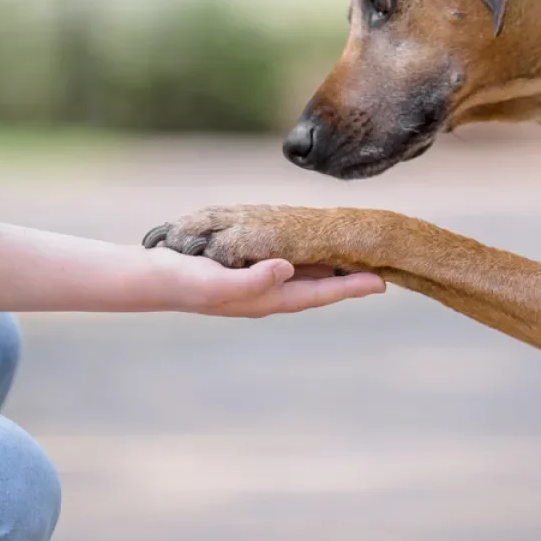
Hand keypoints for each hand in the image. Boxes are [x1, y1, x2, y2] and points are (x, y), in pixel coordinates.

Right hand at [143, 248, 384, 317]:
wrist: (154, 277)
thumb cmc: (183, 281)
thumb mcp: (216, 281)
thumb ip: (251, 278)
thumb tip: (285, 268)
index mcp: (267, 298)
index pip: (318, 293)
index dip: (350, 288)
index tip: (381, 283)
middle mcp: (269, 290)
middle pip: (320, 283)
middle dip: (351, 276)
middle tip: (386, 265)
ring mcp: (259, 278)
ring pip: (307, 270)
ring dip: (334, 264)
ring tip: (361, 254)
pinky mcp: (248, 262)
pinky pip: (288, 256)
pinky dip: (308, 251)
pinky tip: (317, 242)